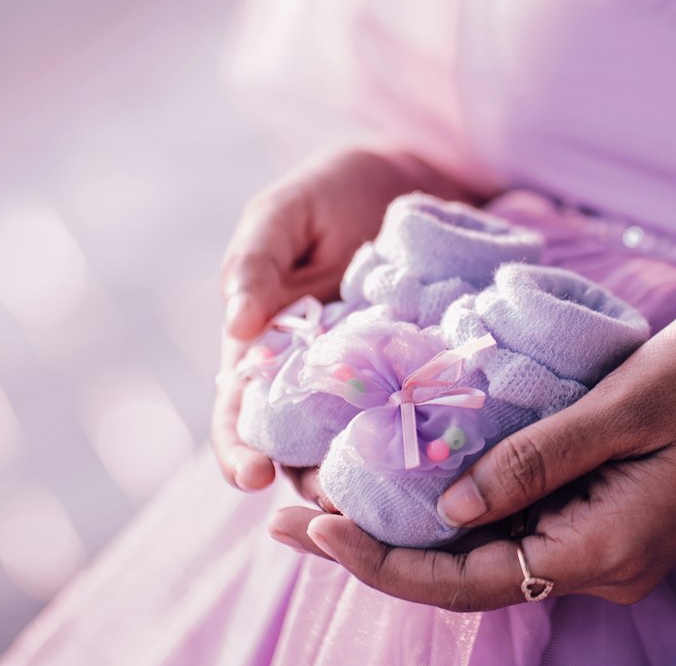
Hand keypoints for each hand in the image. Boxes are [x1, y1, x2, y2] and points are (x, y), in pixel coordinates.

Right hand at [212, 145, 477, 492]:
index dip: (238, 451)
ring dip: (370, 474)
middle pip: (301, 450)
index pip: (239, 415)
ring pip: (362, 446)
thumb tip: (236, 324)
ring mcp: (372, 379)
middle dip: (312, 484)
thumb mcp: (284, 212)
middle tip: (334, 503)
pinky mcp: (422, 371)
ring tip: (388, 488)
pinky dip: (423, 435)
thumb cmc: (330, 189)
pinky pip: (419, 413)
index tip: (252, 476)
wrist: (410, 172)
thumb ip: (254, 262)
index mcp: (264, 347)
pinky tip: (439, 449)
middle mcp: (315, 377)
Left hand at [269, 303, 675, 606]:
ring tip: (327, 497)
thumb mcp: (629, 409)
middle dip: (374, 548)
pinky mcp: (606, 506)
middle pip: (464, 572)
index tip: (311, 522)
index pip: (467, 576)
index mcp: (602, 547)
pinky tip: (413, 477)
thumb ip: (540, 459)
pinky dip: (456, 503)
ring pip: (485, 548)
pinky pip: (517, 519)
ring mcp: (603, 537)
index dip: (382, 557)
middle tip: (288, 514)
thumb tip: (450, 506)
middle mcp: (597, 558)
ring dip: (407, 526)